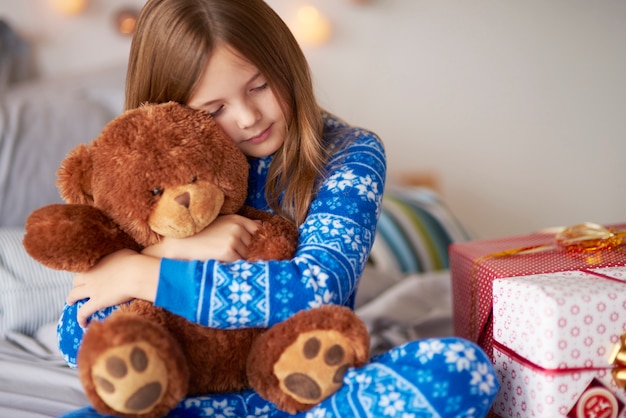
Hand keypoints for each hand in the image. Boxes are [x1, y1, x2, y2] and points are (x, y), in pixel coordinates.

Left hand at [66, 249, 159, 326]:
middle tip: (79, 288)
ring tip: (71, 303)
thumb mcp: (124, 254)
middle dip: (77, 284)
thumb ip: (117, 258)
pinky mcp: (97, 302)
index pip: (87, 268)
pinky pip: (83, 312)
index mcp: (98, 263)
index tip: (91, 276)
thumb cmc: (135, 262)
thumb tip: (120, 259)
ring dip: (71, 299)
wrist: (136, 273)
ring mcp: (92, 289)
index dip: (88, 273)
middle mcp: (91, 275)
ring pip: (73, 295)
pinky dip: (81, 318)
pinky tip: (83, 323)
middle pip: (76, 280)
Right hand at [141, 214, 260, 261]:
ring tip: (230, 261)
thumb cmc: (200, 234)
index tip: (257, 248)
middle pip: (255, 244)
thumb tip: (261, 227)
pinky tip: (226, 264)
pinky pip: (240, 263)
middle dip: (251, 252)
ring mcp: (233, 239)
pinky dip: (236, 266)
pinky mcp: (228, 252)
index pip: (258, 230)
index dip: (258, 240)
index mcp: (237, 219)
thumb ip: (239, 225)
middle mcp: (237, 227)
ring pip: (248, 255)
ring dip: (243, 260)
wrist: (180, 243)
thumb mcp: (221, 223)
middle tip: (240, 258)